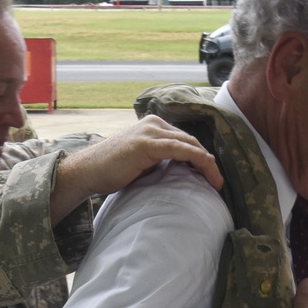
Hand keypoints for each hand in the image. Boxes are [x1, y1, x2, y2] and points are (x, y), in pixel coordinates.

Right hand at [50, 117, 222, 224]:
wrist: (88, 171)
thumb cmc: (112, 171)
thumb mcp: (142, 163)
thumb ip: (160, 161)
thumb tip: (181, 173)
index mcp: (154, 126)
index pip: (185, 141)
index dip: (202, 158)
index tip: (213, 177)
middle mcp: (154, 124)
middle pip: (191, 141)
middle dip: (209, 162)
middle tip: (220, 182)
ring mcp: (150, 131)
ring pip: (189, 144)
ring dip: (208, 163)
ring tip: (218, 182)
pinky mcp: (147, 143)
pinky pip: (180, 149)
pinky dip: (198, 159)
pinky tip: (209, 171)